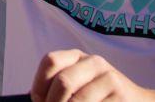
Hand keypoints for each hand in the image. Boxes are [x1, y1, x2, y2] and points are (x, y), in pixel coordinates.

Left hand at [30, 50, 153, 101]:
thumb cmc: (97, 97)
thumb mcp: (76, 85)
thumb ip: (56, 89)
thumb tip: (33, 98)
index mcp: (77, 57)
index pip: (51, 61)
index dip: (40, 85)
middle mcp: (94, 62)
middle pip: (63, 81)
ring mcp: (110, 77)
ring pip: (78, 100)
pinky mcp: (121, 95)